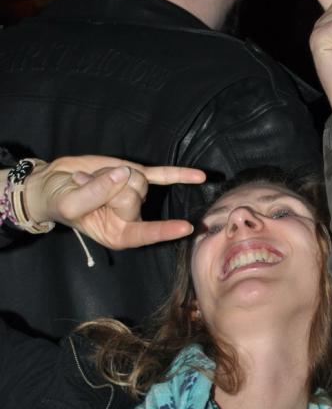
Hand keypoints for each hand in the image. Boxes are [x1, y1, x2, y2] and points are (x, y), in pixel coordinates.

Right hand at [21, 155, 205, 248]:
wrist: (54, 183)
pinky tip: (200, 176)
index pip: (145, 233)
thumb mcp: (69, 204)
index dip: (164, 230)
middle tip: (86, 188)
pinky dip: (180, 175)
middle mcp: (132, 217)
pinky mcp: (138, 175)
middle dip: (108, 187)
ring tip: (92, 180)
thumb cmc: (60, 201)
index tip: (187, 228)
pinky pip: (162, 175)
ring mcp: (137, 195)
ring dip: (110, 174)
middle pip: (134, 197)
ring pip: (139, 181)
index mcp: (118, 234)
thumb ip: (94, 193)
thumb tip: (123, 175)